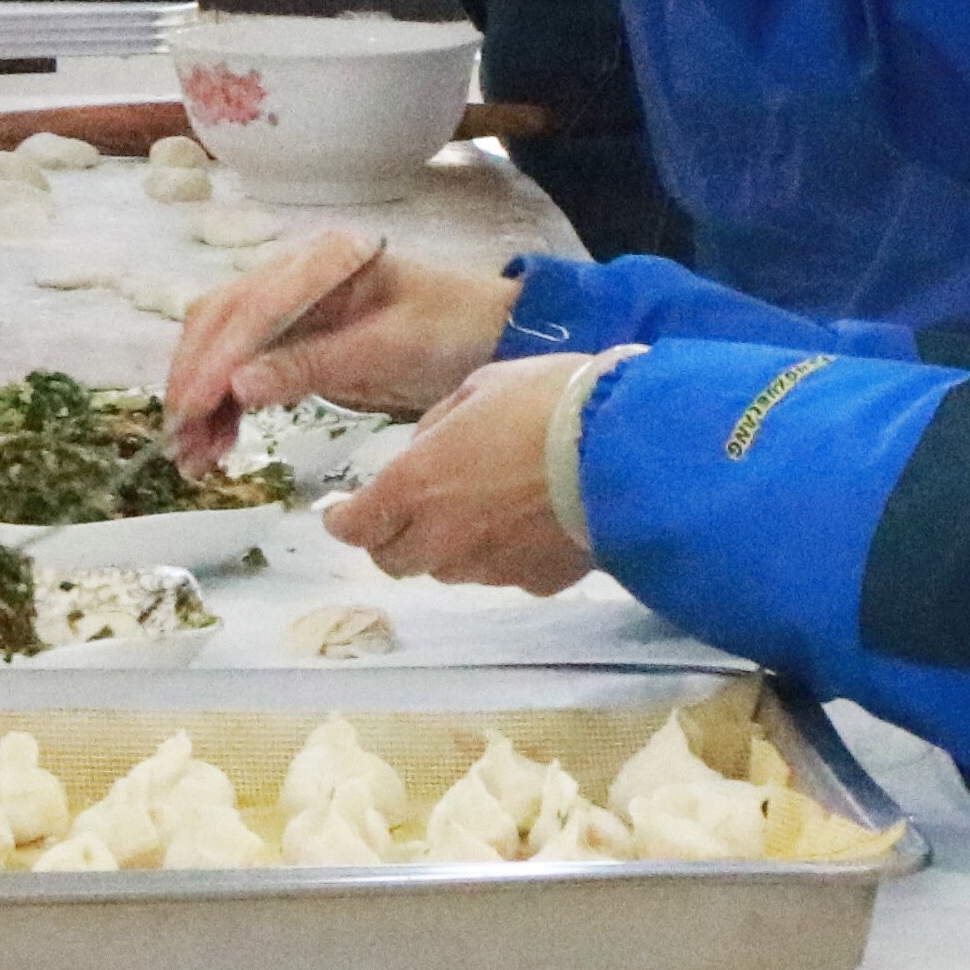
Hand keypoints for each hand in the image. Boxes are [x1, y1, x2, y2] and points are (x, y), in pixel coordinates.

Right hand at [161, 228, 524, 468]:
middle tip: (179, 441)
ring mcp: (289, 304)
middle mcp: (294, 272)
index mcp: (322, 259)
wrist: (490, 334)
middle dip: (193, 381)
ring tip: (194, 457)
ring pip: (220, 345)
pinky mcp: (291, 337)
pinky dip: (222, 405)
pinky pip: (240, 367)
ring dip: (200, 399)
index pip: (250, 307)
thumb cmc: (451, 331)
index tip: (191, 408)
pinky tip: (215, 444)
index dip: (214, 358)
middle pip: (219, 320)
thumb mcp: (391, 348)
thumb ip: (315, 362)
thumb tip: (238, 385)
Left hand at [323, 356, 602, 593]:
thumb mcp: (478, 387)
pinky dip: (502, 555)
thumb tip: (425, 449)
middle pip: (395, 561)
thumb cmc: (547, 401)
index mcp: (416, 486)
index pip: (356, 528)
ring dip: (448, 548)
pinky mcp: (537, 582)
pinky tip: (527, 523)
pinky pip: (503, 574)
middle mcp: (443, 538)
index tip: (343, 513)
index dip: (344, 521)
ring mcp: (491, 567)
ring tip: (478, 511)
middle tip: (407, 513)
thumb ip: (437, 427)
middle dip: (394, 539)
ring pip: (448, 570)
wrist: (626, 448)